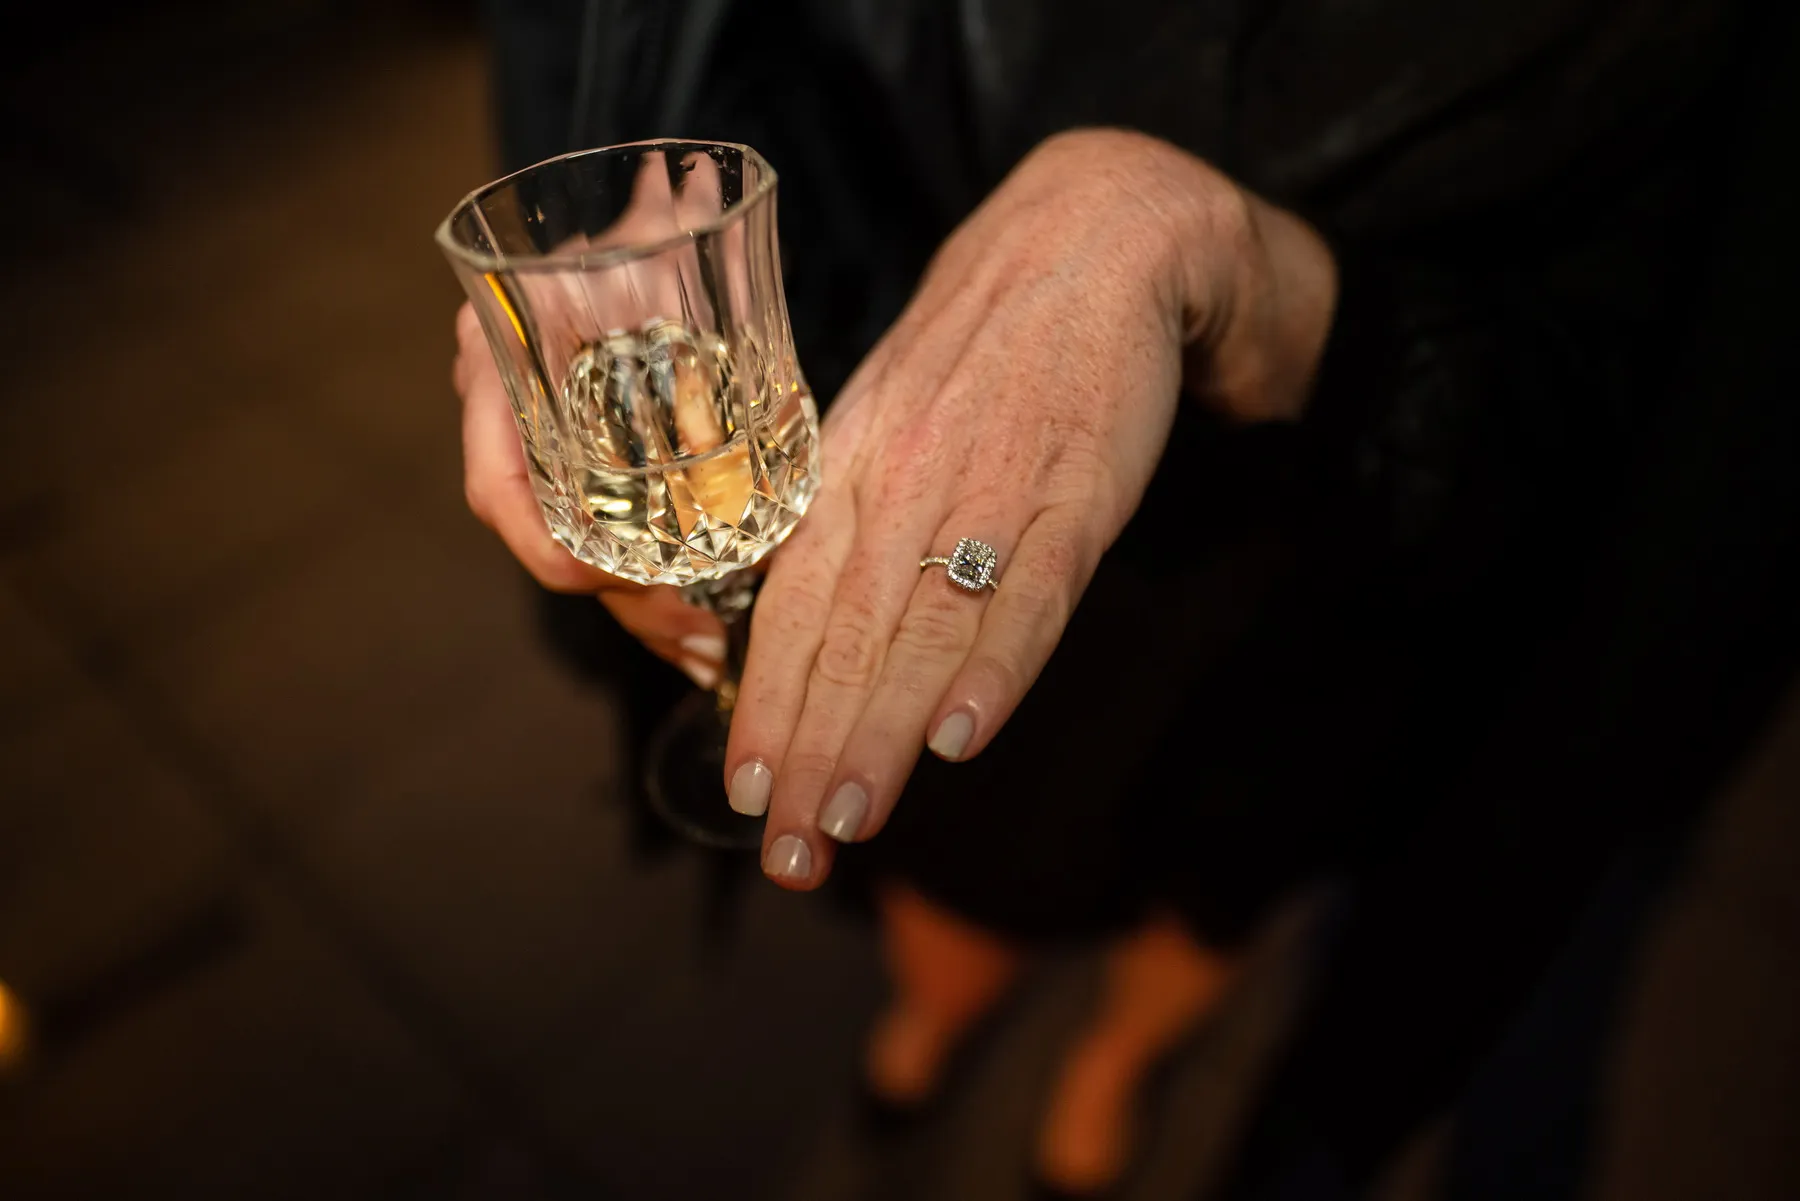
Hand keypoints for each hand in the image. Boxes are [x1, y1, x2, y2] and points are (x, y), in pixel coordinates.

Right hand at [453, 150, 751, 687]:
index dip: (547, 543)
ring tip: (714, 649)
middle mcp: (520, 429)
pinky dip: (670, 579)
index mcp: (500, 370)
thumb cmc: (621, 230)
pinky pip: (634, 543)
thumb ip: (660, 221)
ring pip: (602, 556)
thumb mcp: (635, 229)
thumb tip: (691, 193)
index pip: (496, 486)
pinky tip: (715, 615)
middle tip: (700, 641)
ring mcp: (564, 461)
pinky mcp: (615, 482)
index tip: (603, 578)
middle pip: (559, 546)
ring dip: (654, 608)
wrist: (632, 245)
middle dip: (630, 603)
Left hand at [724, 129, 1336, 886]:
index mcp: (852, 475)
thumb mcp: (894, 424)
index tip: (746, 795)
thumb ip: (860, 523)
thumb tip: (818, 633)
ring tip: (848, 824)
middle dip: (812, 756)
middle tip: (790, 857)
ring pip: (921, 631)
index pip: (792, 611)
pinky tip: (960, 738)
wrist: (1094, 241)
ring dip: (880, 735)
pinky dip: (994, 667)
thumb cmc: (985, 352)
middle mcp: (902, 486)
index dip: (768, 707)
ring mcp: (988, 489)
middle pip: (845, 641)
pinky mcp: (1076, 489)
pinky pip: (1031, 591)